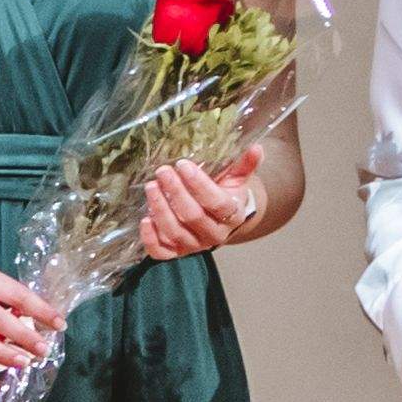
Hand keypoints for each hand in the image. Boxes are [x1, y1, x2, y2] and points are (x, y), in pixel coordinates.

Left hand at [134, 154, 261, 262]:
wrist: (222, 221)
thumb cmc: (226, 195)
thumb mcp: (237, 180)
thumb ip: (245, 165)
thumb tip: (257, 148)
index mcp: (232, 215)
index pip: (215, 202)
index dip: (198, 184)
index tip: (183, 165)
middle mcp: (213, 234)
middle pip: (192, 216)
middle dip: (175, 192)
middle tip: (163, 171)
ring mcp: (194, 245)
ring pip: (174, 232)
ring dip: (160, 209)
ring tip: (151, 186)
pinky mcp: (176, 252)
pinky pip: (161, 252)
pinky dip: (150, 239)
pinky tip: (144, 220)